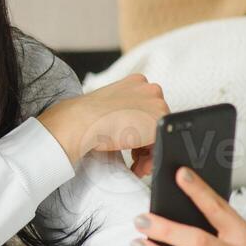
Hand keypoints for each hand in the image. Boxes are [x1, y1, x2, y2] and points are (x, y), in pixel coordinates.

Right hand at [37, 72, 166, 170]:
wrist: (85, 121)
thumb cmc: (88, 116)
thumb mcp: (107, 107)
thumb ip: (123, 111)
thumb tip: (130, 127)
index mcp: (136, 82)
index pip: (146, 108)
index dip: (139, 128)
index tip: (130, 140)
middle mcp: (150, 89)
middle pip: (154, 121)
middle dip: (145, 141)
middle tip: (133, 156)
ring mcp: (157, 103)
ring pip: (159, 133)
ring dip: (147, 152)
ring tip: (134, 163)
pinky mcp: (159, 120)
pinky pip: (161, 144)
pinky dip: (151, 158)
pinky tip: (137, 163)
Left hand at [128, 166, 245, 245]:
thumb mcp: (232, 242)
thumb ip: (210, 225)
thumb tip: (169, 204)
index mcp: (242, 236)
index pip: (219, 210)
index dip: (200, 192)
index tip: (179, 174)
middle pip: (199, 241)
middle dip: (167, 230)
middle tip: (140, 220)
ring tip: (136, 245)